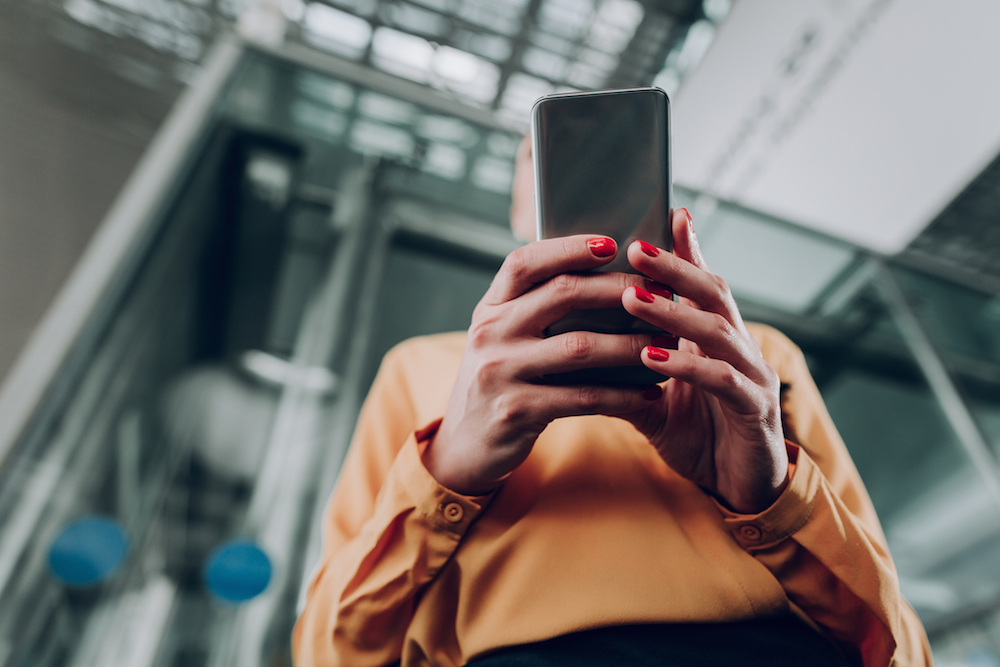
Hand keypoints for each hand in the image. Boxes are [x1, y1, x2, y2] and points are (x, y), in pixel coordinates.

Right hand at [423, 235, 659, 495]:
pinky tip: (650, 392)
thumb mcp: (503, 339)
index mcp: (489, 307)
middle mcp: (490, 333)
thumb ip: (535, 308)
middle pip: (560, 294)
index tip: (611, 242)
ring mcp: (500, 372)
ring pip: (579, 347)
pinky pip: (583, 397)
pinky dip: (623, 394)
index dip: (568, 247)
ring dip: (631, 344)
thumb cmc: (501, 383)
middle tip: (659, 292)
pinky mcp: (516, 411)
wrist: (465, 447)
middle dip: (617, 289)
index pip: (524, 262)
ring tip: (667, 342)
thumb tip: (604, 275)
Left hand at [621, 208, 788, 513]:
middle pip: (713, 293)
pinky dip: (688, 366)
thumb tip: (581, 332)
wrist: (737, 487)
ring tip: (632, 297)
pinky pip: (722, 381)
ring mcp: (752, 376)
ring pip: (718, 331)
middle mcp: (739, 347)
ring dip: (674, 311)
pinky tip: (653, 357)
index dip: (684, 250)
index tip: (660, 216)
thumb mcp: (657, 390)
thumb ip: (630, 359)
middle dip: (675, 268)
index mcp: (715, 338)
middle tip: (634, 248)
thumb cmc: (697, 432)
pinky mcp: (755, 411)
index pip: (700, 283)